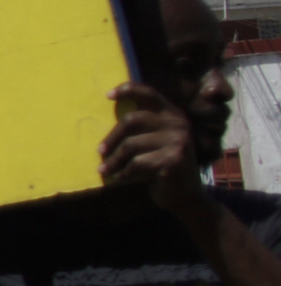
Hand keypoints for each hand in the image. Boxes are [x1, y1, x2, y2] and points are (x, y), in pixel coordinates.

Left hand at [102, 83, 211, 213]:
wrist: (186, 195)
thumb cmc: (162, 166)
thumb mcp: (156, 142)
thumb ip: (142, 128)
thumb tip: (104, 116)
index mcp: (172, 114)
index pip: (149, 93)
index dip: (128, 90)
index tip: (107, 95)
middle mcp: (178, 124)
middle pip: (131, 120)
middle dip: (112, 138)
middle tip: (100, 151)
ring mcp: (178, 141)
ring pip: (131, 145)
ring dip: (114, 160)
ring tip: (104, 169)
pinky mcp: (173, 160)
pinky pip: (137, 164)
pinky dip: (123, 173)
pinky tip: (117, 179)